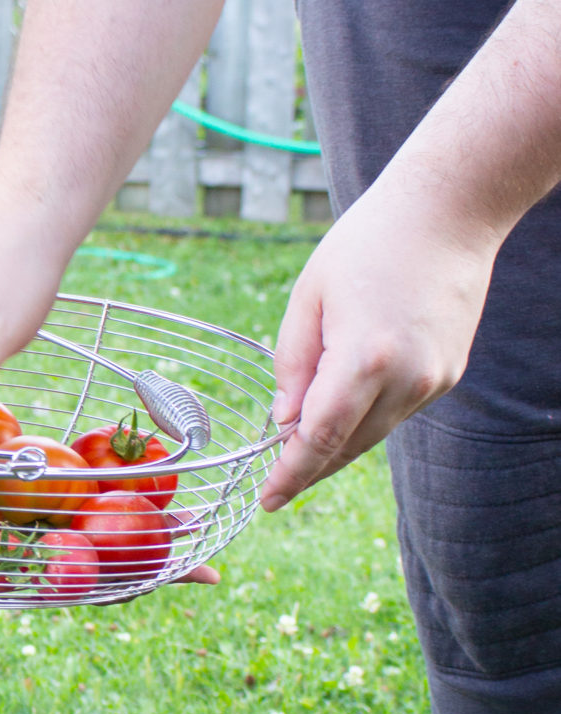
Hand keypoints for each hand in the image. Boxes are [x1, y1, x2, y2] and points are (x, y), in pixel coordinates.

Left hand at [261, 183, 499, 510]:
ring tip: (302, 442)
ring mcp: (433, 380)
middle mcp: (406, 379)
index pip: (318, 440)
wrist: (447, 213)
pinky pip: (396, 412)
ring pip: (373, 435)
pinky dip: (367, 416)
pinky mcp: (447, 375)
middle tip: (275, 482)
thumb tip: (284, 423)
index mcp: (364, 358)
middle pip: (347, 447)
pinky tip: (348, 400)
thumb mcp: (308, 298)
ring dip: (337, 443)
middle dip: (309, 468)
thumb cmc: (367, 244)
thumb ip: (293, 365)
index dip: (289, 476)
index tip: (267, 500)